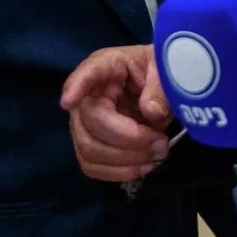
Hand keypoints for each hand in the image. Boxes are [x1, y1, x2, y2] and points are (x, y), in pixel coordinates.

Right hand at [60, 44, 172, 181]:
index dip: (77, 86)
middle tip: (161, 143)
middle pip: (91, 122)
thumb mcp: (168, 71)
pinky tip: (142, 167)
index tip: (68, 101)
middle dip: (129, 138)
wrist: (162, 91)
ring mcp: (84, 122)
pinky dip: (118, 171)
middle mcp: (88, 94)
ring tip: (157, 154)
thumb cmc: (160, 74)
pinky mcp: (90, 145)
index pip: (88, 73)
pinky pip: (92, 166)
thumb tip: (151, 111)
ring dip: (126, 159)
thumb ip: (161, 87)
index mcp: (107, 65)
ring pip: (89, 149)